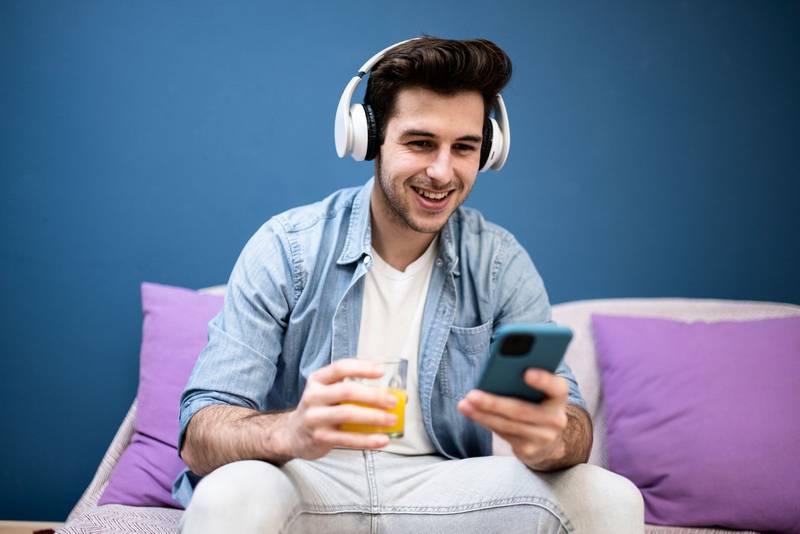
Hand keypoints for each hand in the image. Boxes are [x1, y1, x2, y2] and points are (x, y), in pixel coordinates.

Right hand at [280, 358, 398, 459]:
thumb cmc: (320, 409)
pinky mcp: (320, 438)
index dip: (361, 368)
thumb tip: (394, 393)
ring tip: (392, 420)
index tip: (381, 371)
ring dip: (374, 417)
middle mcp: (313, 396)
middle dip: (374, 396)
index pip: (340, 368)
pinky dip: (367, 440)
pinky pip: (347, 439)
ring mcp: (315, 418)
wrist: (293, 434)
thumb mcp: (327, 392)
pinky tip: (382, 440)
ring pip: (348, 415)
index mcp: (317, 380)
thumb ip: (352, 388)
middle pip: (347, 391)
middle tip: (393, 401)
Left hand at [457, 369, 568, 468]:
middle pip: (522, 410)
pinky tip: (470, 412)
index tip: (526, 372)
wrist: (549, 439)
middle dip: (494, 403)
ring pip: (508, 425)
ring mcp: (543, 438)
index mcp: (559, 397)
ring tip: (464, 404)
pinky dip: (484, 421)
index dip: (543, 380)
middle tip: (472, 394)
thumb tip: (493, 372)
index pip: (557, 387)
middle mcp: (555, 419)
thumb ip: (522, 380)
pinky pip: (502, 434)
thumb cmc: (536, 403)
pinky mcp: (529, 450)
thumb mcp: (538, 390)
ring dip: (482, 414)